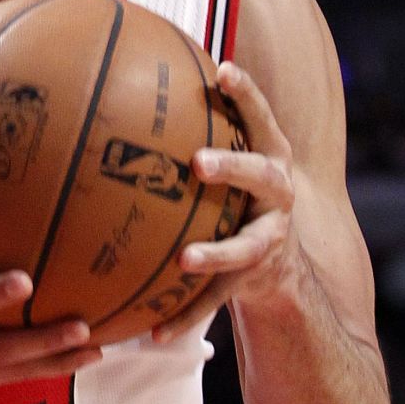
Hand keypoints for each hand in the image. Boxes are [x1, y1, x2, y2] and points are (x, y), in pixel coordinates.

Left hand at [153, 61, 298, 343]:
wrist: (276, 264)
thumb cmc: (232, 195)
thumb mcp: (226, 159)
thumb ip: (192, 127)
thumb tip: (127, 78)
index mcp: (270, 159)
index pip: (262, 118)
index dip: (248, 94)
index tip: (224, 71)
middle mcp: (278, 198)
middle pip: (264, 177)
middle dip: (234, 168)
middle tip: (199, 164)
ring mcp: (268, 241)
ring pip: (245, 248)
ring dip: (216, 253)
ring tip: (185, 258)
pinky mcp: (250, 281)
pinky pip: (215, 300)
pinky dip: (185, 315)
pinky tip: (154, 333)